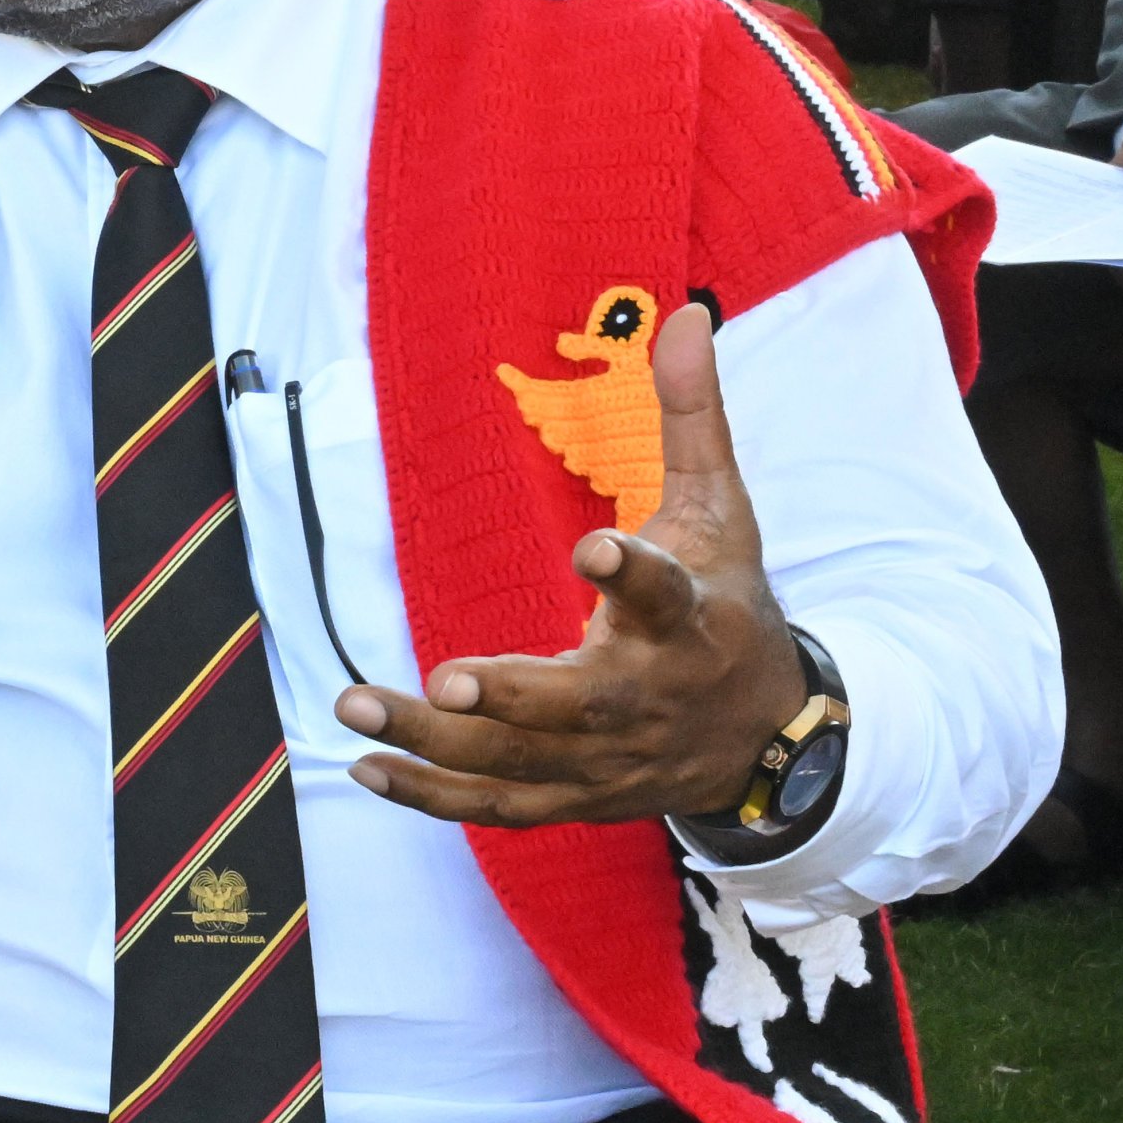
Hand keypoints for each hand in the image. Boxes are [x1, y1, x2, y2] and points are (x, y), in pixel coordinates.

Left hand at [335, 305, 810, 827]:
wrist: (767, 738)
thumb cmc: (730, 609)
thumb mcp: (723, 513)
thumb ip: (693, 419)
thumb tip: (689, 315)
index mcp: (692, 621)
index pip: (665, 594)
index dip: (631, 572)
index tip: (593, 549)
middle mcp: (647, 699)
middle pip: (578, 706)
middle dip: (510, 697)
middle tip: (443, 679)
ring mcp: (609, 760)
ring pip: (520, 764)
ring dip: (435, 744)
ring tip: (355, 706)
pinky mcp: (576, 798)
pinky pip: (499, 807)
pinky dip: (431, 796)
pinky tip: (365, 768)